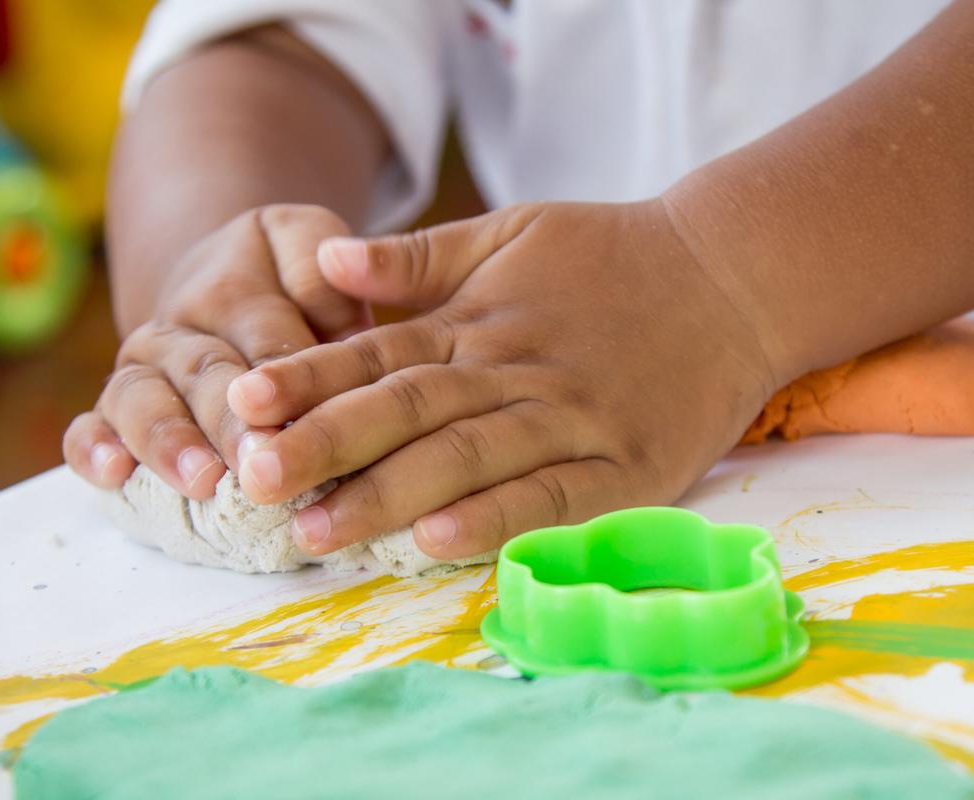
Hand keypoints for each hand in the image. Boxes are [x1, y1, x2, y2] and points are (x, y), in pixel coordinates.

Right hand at [64, 205, 371, 498]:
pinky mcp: (111, 412)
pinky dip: (93, 451)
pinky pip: (86, 429)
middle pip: (203, 374)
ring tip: (200, 480)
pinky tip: (114, 475)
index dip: (281, 372)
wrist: (211, 284)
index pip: (261, 332)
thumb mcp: (302, 248)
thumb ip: (321, 274)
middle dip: (231, 422)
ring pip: (141, 401)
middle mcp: (177, 333)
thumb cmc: (281, 281)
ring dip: (169, 442)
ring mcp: (140, 373)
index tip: (301, 412)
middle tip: (258, 463)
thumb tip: (343, 313)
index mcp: (230, 291)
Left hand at [225, 200, 784, 557]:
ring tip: (316, 529)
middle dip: (325, 445)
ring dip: (388, 495)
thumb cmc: (611, 257)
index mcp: (477, 320)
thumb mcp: (511, 232)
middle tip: (251, 480)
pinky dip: (495, 520)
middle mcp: (513, 370)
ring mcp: (570, 420)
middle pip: (405, 410)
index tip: (242, 406)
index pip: (376, 353)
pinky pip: (552, 498)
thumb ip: (417, 257)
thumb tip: (325, 262)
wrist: (731, 277)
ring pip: (466, 458)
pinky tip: (439, 542)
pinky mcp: (625, 467)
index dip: (307, 379)